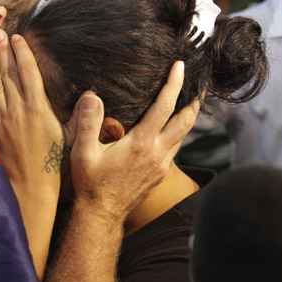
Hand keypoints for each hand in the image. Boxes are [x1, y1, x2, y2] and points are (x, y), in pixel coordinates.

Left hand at [0, 29, 63, 278]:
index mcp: (38, 108)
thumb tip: (91, 96)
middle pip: (7, 72)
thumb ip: (77, 115)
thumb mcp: (69, 136)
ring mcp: (1, 117)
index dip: (22, 53)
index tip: (18, 38)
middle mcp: (17, 108)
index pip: (28, 72)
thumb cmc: (52, 163)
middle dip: (2, 50)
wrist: (28, 186)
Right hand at [69, 61, 199, 222]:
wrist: (101, 214)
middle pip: (186, 121)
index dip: (174, 84)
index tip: (180, 66)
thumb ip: (87, 122)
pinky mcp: (160, 174)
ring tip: (188, 100)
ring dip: (188, 116)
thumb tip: (92, 95)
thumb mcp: (83, 151)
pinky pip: (175, 147)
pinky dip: (178, 131)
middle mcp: (157, 153)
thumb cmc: (91, 183)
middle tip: (199, 82)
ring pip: (183, 135)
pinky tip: (170, 127)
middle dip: (194, 99)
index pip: (164, 107)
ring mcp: (162, 165)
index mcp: (141, 143)